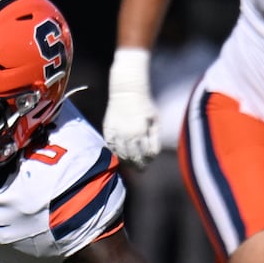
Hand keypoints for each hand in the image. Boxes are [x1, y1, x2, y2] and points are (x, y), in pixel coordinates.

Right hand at [103, 49, 159, 167]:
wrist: (126, 92)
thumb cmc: (145, 105)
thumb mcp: (155, 120)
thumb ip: (154, 138)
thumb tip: (152, 154)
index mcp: (141, 133)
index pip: (146, 154)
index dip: (149, 160)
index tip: (149, 162)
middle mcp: (128, 135)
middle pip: (133, 157)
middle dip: (138, 165)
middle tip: (141, 170)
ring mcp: (116, 133)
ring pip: (121, 154)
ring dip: (126, 161)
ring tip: (130, 164)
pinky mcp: (107, 129)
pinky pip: (110, 146)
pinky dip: (115, 152)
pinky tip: (119, 154)